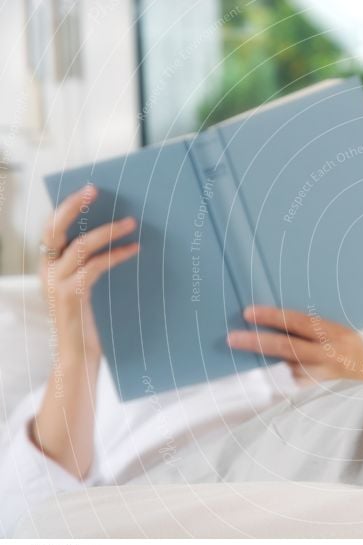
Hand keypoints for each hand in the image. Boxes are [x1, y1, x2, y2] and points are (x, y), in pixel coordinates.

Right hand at [38, 184, 138, 359]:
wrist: (77, 355)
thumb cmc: (87, 320)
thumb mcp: (84, 287)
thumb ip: (89, 263)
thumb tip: (118, 232)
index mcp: (47, 265)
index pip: (50, 227)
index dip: (67, 206)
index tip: (88, 190)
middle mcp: (46, 270)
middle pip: (55, 228)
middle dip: (73, 205)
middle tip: (95, 191)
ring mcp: (56, 282)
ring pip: (80, 245)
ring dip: (108, 231)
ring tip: (132, 222)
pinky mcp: (71, 295)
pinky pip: (95, 266)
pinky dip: (117, 255)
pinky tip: (134, 250)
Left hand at [227, 306, 362, 384]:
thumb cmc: (358, 357)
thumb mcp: (343, 336)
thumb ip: (316, 332)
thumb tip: (279, 324)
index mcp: (335, 335)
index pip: (298, 322)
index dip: (272, 317)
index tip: (247, 313)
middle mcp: (329, 356)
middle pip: (287, 348)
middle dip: (257, 342)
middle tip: (232, 338)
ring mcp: (323, 379)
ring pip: (286, 371)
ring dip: (262, 365)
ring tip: (239, 360)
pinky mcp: (319, 397)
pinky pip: (292, 389)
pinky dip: (275, 384)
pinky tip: (258, 383)